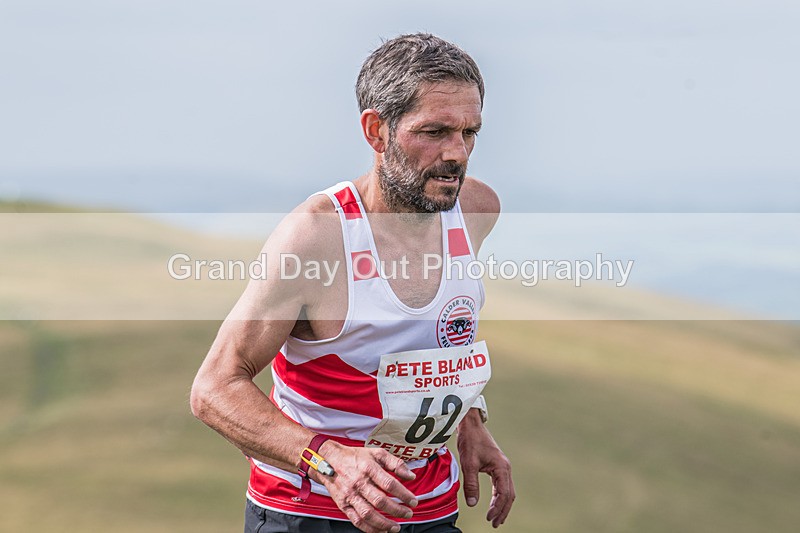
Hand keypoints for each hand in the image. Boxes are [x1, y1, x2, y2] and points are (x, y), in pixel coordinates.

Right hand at [313, 441, 418, 532]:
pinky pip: (357, 520)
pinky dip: (369, 528)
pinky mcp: (343, 505)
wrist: (328, 460)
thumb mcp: (377, 453)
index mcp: (369, 468)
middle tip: (408, 513)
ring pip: (368, 514)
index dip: (404, 494)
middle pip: (380, 501)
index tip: (413, 501)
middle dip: (397, 510)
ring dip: (384, 523)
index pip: (390, 484)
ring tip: (396, 527)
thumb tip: (411, 475)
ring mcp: (350, 495)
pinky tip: (380, 530)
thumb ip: (396, 463)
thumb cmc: (355, 457)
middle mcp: (359, 482)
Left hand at [457, 409, 514, 527]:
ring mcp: (503, 466)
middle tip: (495, 524)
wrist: (471, 425)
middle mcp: (506, 468)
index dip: (497, 508)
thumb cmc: (470, 441)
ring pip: (507, 490)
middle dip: (503, 510)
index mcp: (502, 468)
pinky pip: (503, 485)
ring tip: (496, 518)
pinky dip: (500, 496)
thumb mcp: (468, 464)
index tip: (489, 519)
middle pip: (509, 495)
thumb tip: (473, 504)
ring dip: (502, 505)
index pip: (503, 494)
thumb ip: (471, 484)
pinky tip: (495, 503)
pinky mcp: (498, 465)